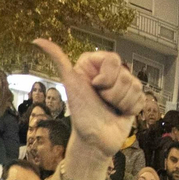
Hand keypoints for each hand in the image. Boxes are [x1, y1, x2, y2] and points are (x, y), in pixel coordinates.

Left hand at [32, 39, 142, 179]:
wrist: (95, 140)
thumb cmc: (81, 113)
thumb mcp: (70, 83)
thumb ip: (58, 60)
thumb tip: (36, 39)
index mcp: (96, 65)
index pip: (113, 59)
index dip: (106, 77)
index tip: (94, 87)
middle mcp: (110, 73)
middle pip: (126, 74)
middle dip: (112, 92)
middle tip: (101, 101)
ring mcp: (124, 86)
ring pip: (135, 86)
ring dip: (121, 102)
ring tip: (110, 108)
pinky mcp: (135, 98)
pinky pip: (142, 97)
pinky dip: (130, 108)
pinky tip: (120, 113)